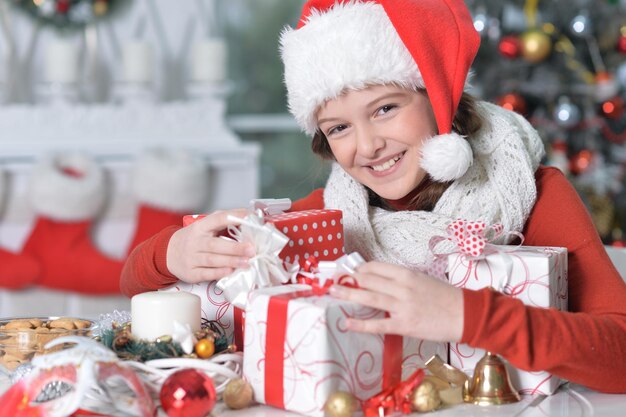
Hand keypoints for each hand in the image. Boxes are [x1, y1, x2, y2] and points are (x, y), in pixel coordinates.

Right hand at [166, 208, 255, 283]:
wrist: (168, 252)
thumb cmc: (194, 238)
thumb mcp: (204, 225)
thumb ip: (223, 221)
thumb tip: (248, 216)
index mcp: (201, 227)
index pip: (217, 219)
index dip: (234, 217)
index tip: (250, 218)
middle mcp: (195, 242)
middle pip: (215, 245)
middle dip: (235, 248)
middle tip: (251, 249)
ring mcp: (191, 258)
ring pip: (212, 260)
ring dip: (231, 261)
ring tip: (247, 262)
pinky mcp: (191, 273)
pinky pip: (206, 274)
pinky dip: (219, 273)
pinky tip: (230, 271)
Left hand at [329, 261, 463, 341]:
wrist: (464, 314)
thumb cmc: (445, 297)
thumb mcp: (422, 280)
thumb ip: (402, 280)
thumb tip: (380, 280)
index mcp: (406, 274)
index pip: (375, 267)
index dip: (358, 269)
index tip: (348, 271)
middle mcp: (402, 287)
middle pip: (368, 280)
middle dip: (348, 280)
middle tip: (332, 280)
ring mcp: (402, 306)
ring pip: (369, 298)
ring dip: (347, 294)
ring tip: (332, 293)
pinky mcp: (404, 325)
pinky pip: (377, 324)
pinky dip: (360, 324)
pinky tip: (346, 322)